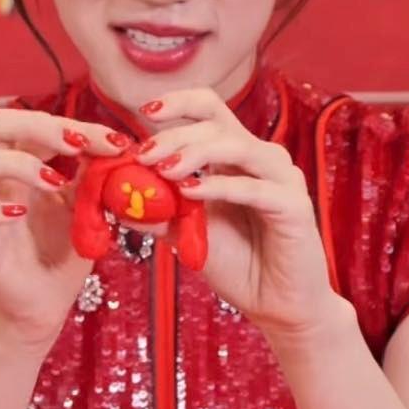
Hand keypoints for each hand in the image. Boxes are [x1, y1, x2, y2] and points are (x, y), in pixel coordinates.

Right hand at [0, 108, 133, 349]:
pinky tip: (20, 213)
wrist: (47, 305)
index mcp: (24, 163)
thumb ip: (93, 177)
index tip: (115, 141)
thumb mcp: (87, 209)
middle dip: (38, 125)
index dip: (75, 125)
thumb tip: (115, 145)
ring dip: (18, 163)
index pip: (37, 123)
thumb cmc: (63, 253)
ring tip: (55, 182)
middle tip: (76, 144)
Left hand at [135, 87, 341, 338]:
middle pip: (217, 123)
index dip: (177, 103)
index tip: (141, 112)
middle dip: (174, 134)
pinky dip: (220, 187)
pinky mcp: (294, 205)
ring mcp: (282, 179)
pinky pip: (254, 188)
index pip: (209, 109)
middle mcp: (261, 158)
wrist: (276, 306)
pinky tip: (190, 193)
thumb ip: (157, 212)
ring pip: (237, 146)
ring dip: (195, 153)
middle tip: (143, 155)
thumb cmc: (238, 265)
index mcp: (237, 156)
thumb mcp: (187, 234)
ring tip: (164, 170)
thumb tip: (113, 197)